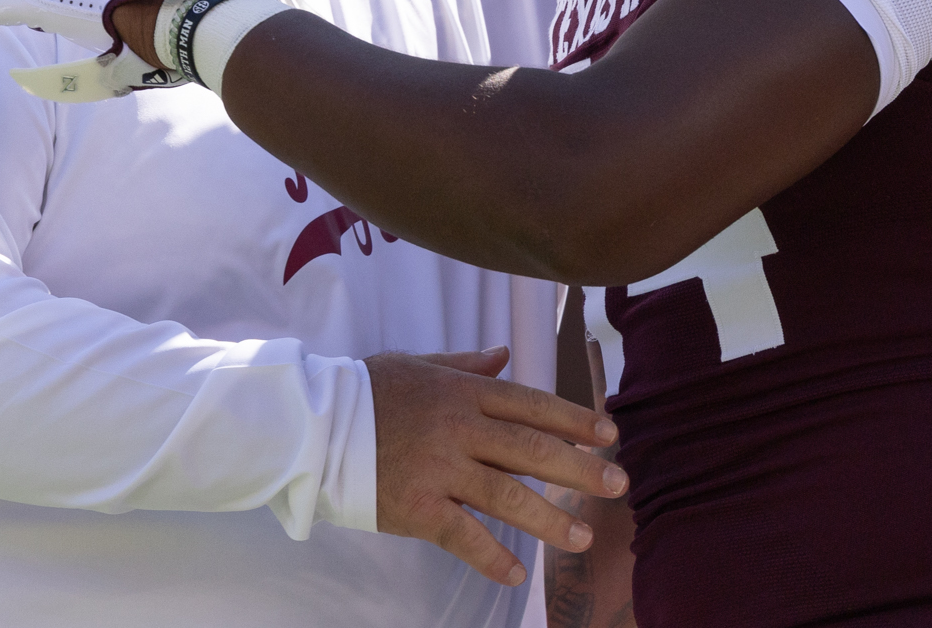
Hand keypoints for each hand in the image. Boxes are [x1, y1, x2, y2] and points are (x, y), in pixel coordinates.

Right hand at [367, 348, 626, 586]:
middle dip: (581, 468)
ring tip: (583, 536)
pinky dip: (493, 558)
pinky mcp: (418, 506)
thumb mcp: (416, 364)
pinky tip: (517, 574)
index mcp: (463, 392)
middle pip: (533, 450)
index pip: (532, 404)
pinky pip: (464, 536)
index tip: (609, 434)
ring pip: (508, 496)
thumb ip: (464, 364)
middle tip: (618, 484)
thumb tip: (504, 356)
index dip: (574, 419)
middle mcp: (460, 428)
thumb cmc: (366, 391)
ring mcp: (440, 469)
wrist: (313, 424)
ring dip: (550, 519)